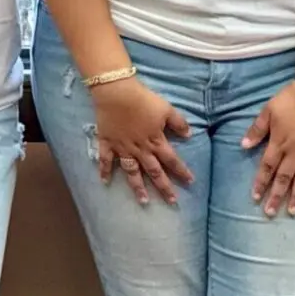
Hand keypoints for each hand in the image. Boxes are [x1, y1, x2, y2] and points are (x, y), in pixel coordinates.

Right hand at [89, 78, 193, 205]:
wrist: (116, 93)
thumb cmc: (143, 100)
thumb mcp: (166, 109)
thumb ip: (178, 123)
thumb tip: (189, 135)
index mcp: (156, 142)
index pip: (172, 160)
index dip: (182, 171)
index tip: (190, 182)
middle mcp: (140, 150)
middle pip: (154, 172)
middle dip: (164, 187)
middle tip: (171, 202)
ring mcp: (123, 149)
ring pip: (132, 172)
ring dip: (138, 187)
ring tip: (143, 201)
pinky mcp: (107, 143)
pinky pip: (106, 160)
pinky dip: (104, 171)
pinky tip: (104, 182)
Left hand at [242, 82, 294, 215]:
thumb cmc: (290, 99)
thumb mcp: (268, 111)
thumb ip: (256, 130)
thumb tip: (243, 146)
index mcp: (279, 143)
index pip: (267, 168)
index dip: (261, 183)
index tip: (255, 197)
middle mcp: (294, 151)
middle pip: (283, 178)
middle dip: (276, 196)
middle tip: (270, 212)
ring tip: (293, 211)